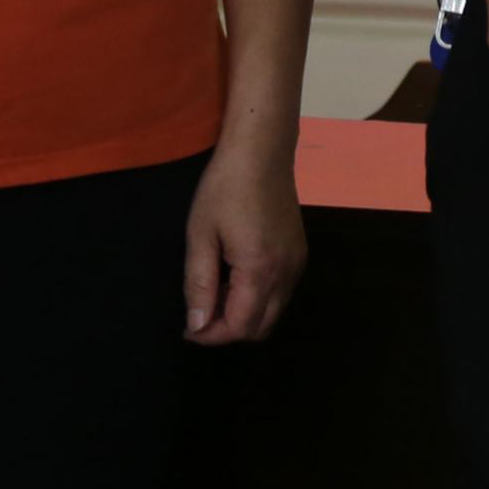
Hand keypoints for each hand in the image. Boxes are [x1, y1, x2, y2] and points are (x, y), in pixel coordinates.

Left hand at [182, 140, 307, 344]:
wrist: (262, 152)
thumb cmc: (224, 189)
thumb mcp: (200, 236)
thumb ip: (199, 284)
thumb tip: (197, 325)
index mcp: (259, 269)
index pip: (239, 326)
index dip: (211, 336)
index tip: (187, 329)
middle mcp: (286, 272)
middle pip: (260, 328)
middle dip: (228, 331)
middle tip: (199, 314)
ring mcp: (298, 263)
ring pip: (273, 313)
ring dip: (244, 315)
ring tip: (215, 294)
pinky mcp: (300, 253)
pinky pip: (282, 294)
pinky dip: (259, 299)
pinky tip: (237, 278)